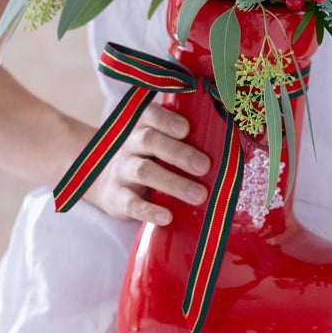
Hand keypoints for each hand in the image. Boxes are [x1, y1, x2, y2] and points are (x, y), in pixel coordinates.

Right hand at [83, 104, 212, 225]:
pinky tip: (167, 217)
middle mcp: (130, 143)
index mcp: (143, 125)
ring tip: (199, 195)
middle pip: (150, 142)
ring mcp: (121, 170)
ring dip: (173, 183)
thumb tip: (230, 143)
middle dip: (179, 153)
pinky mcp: (116, 197)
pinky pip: (131, 203)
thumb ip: (183, 138)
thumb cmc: (147, 155)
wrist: (101, 178)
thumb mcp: (157, 140)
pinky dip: (148, 210)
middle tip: (205, 166)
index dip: (167, 121)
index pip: (152, 116)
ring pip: (143, 171)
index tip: (186, 129)